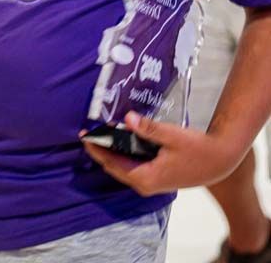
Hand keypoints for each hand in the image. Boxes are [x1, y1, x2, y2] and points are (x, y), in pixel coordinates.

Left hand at [81, 111, 241, 195]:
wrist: (220, 161)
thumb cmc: (197, 149)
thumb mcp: (171, 135)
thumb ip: (148, 128)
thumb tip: (127, 119)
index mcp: (145, 177)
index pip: (112, 163)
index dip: (97, 149)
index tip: (84, 135)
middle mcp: (145, 184)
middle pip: (114, 166)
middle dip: (101, 149)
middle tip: (90, 131)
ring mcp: (151, 182)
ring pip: (123, 166)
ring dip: (113, 150)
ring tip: (103, 131)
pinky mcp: (156, 176)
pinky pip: (133, 165)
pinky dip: (124, 152)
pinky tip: (122, 137)